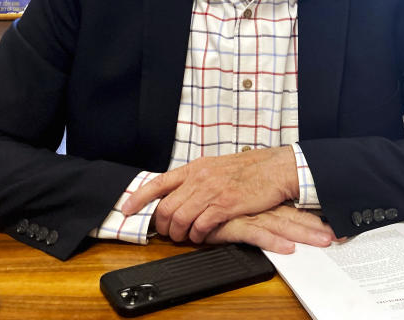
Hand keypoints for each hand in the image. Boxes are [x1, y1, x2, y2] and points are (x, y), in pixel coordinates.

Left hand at [122, 146, 298, 243]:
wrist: (276, 169)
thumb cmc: (251, 169)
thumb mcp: (218, 166)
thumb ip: (198, 178)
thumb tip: (180, 192)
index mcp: (196, 167)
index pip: (158, 182)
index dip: (139, 198)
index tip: (127, 210)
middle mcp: (200, 178)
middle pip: (166, 208)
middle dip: (163, 226)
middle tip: (169, 234)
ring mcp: (212, 191)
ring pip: (180, 219)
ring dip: (180, 235)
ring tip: (186, 237)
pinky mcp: (225, 205)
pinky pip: (200, 227)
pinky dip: (198, 236)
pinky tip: (202, 236)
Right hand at [205, 205, 335, 253]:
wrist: (187, 199)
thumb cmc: (212, 201)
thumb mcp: (238, 205)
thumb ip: (256, 211)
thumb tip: (276, 218)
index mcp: (262, 201)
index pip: (292, 209)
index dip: (312, 216)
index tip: (332, 225)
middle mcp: (259, 206)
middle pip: (292, 216)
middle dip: (315, 227)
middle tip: (337, 235)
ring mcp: (247, 214)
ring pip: (281, 224)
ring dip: (303, 233)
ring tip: (323, 240)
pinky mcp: (233, 224)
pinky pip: (256, 235)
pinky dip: (273, 242)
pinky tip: (288, 248)